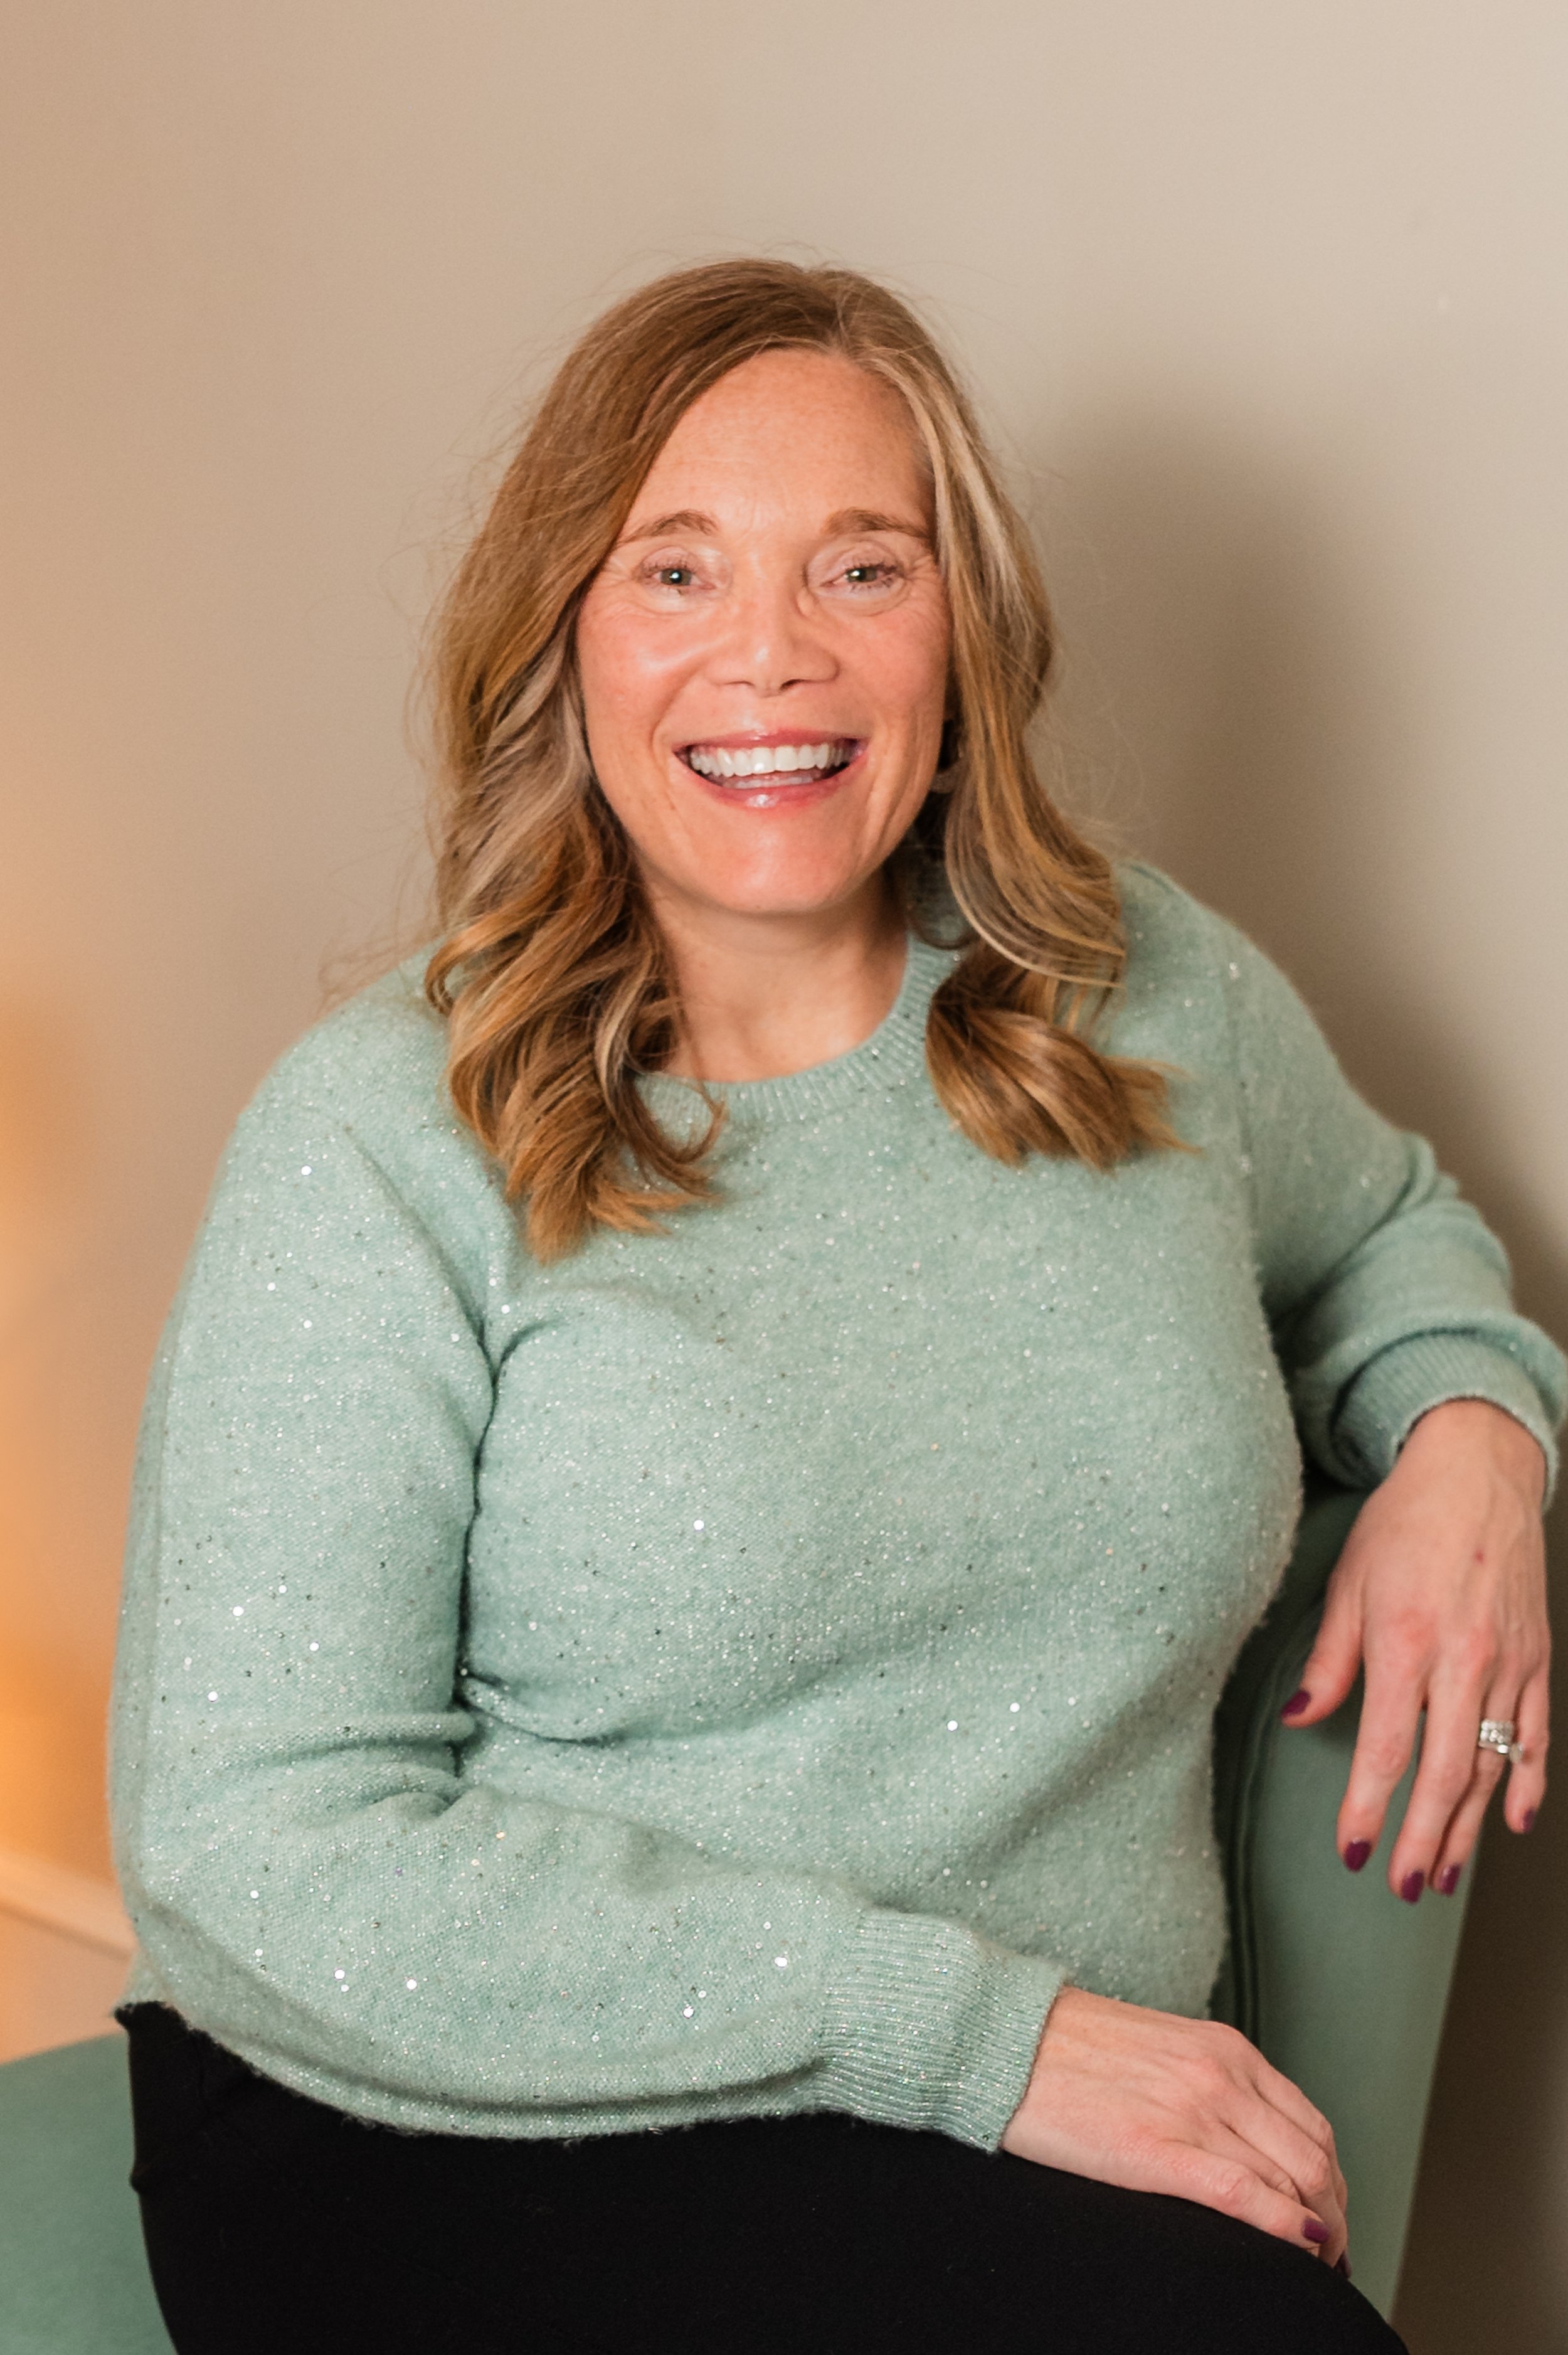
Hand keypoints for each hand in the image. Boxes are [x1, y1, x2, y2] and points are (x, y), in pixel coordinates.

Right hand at [1000, 1987, 1347, 2264]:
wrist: (1006, 2038)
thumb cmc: (1071, 2049)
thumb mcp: (1162, 2050)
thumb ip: (1209, 2084)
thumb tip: (1244, 2144)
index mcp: (1225, 2049)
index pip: (1312, 2126)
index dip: (1332, 2185)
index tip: (1327, 2221)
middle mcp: (1222, 2075)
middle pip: (1315, 2161)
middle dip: (1334, 2219)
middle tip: (1327, 2260)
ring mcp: (1192, 2110)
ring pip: (1294, 2182)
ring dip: (1316, 2235)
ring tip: (1310, 2268)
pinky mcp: (1155, 2149)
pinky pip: (1246, 2196)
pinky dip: (1283, 2231)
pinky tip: (1294, 2253)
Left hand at [1284, 1399, 1548, 1898]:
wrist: (1477, 1472)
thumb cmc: (1403, 1523)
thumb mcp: (1347, 1580)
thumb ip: (1329, 1658)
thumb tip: (1299, 1717)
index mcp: (1405, 1642)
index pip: (1386, 1750)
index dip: (1367, 1809)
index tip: (1350, 1851)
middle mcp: (1463, 1661)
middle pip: (1444, 1775)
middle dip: (1423, 1840)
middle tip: (1402, 1885)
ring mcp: (1507, 1663)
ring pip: (1492, 1766)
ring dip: (1469, 1827)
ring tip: (1445, 1873)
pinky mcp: (1536, 1658)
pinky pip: (1536, 1734)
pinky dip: (1528, 1782)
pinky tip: (1513, 1821)